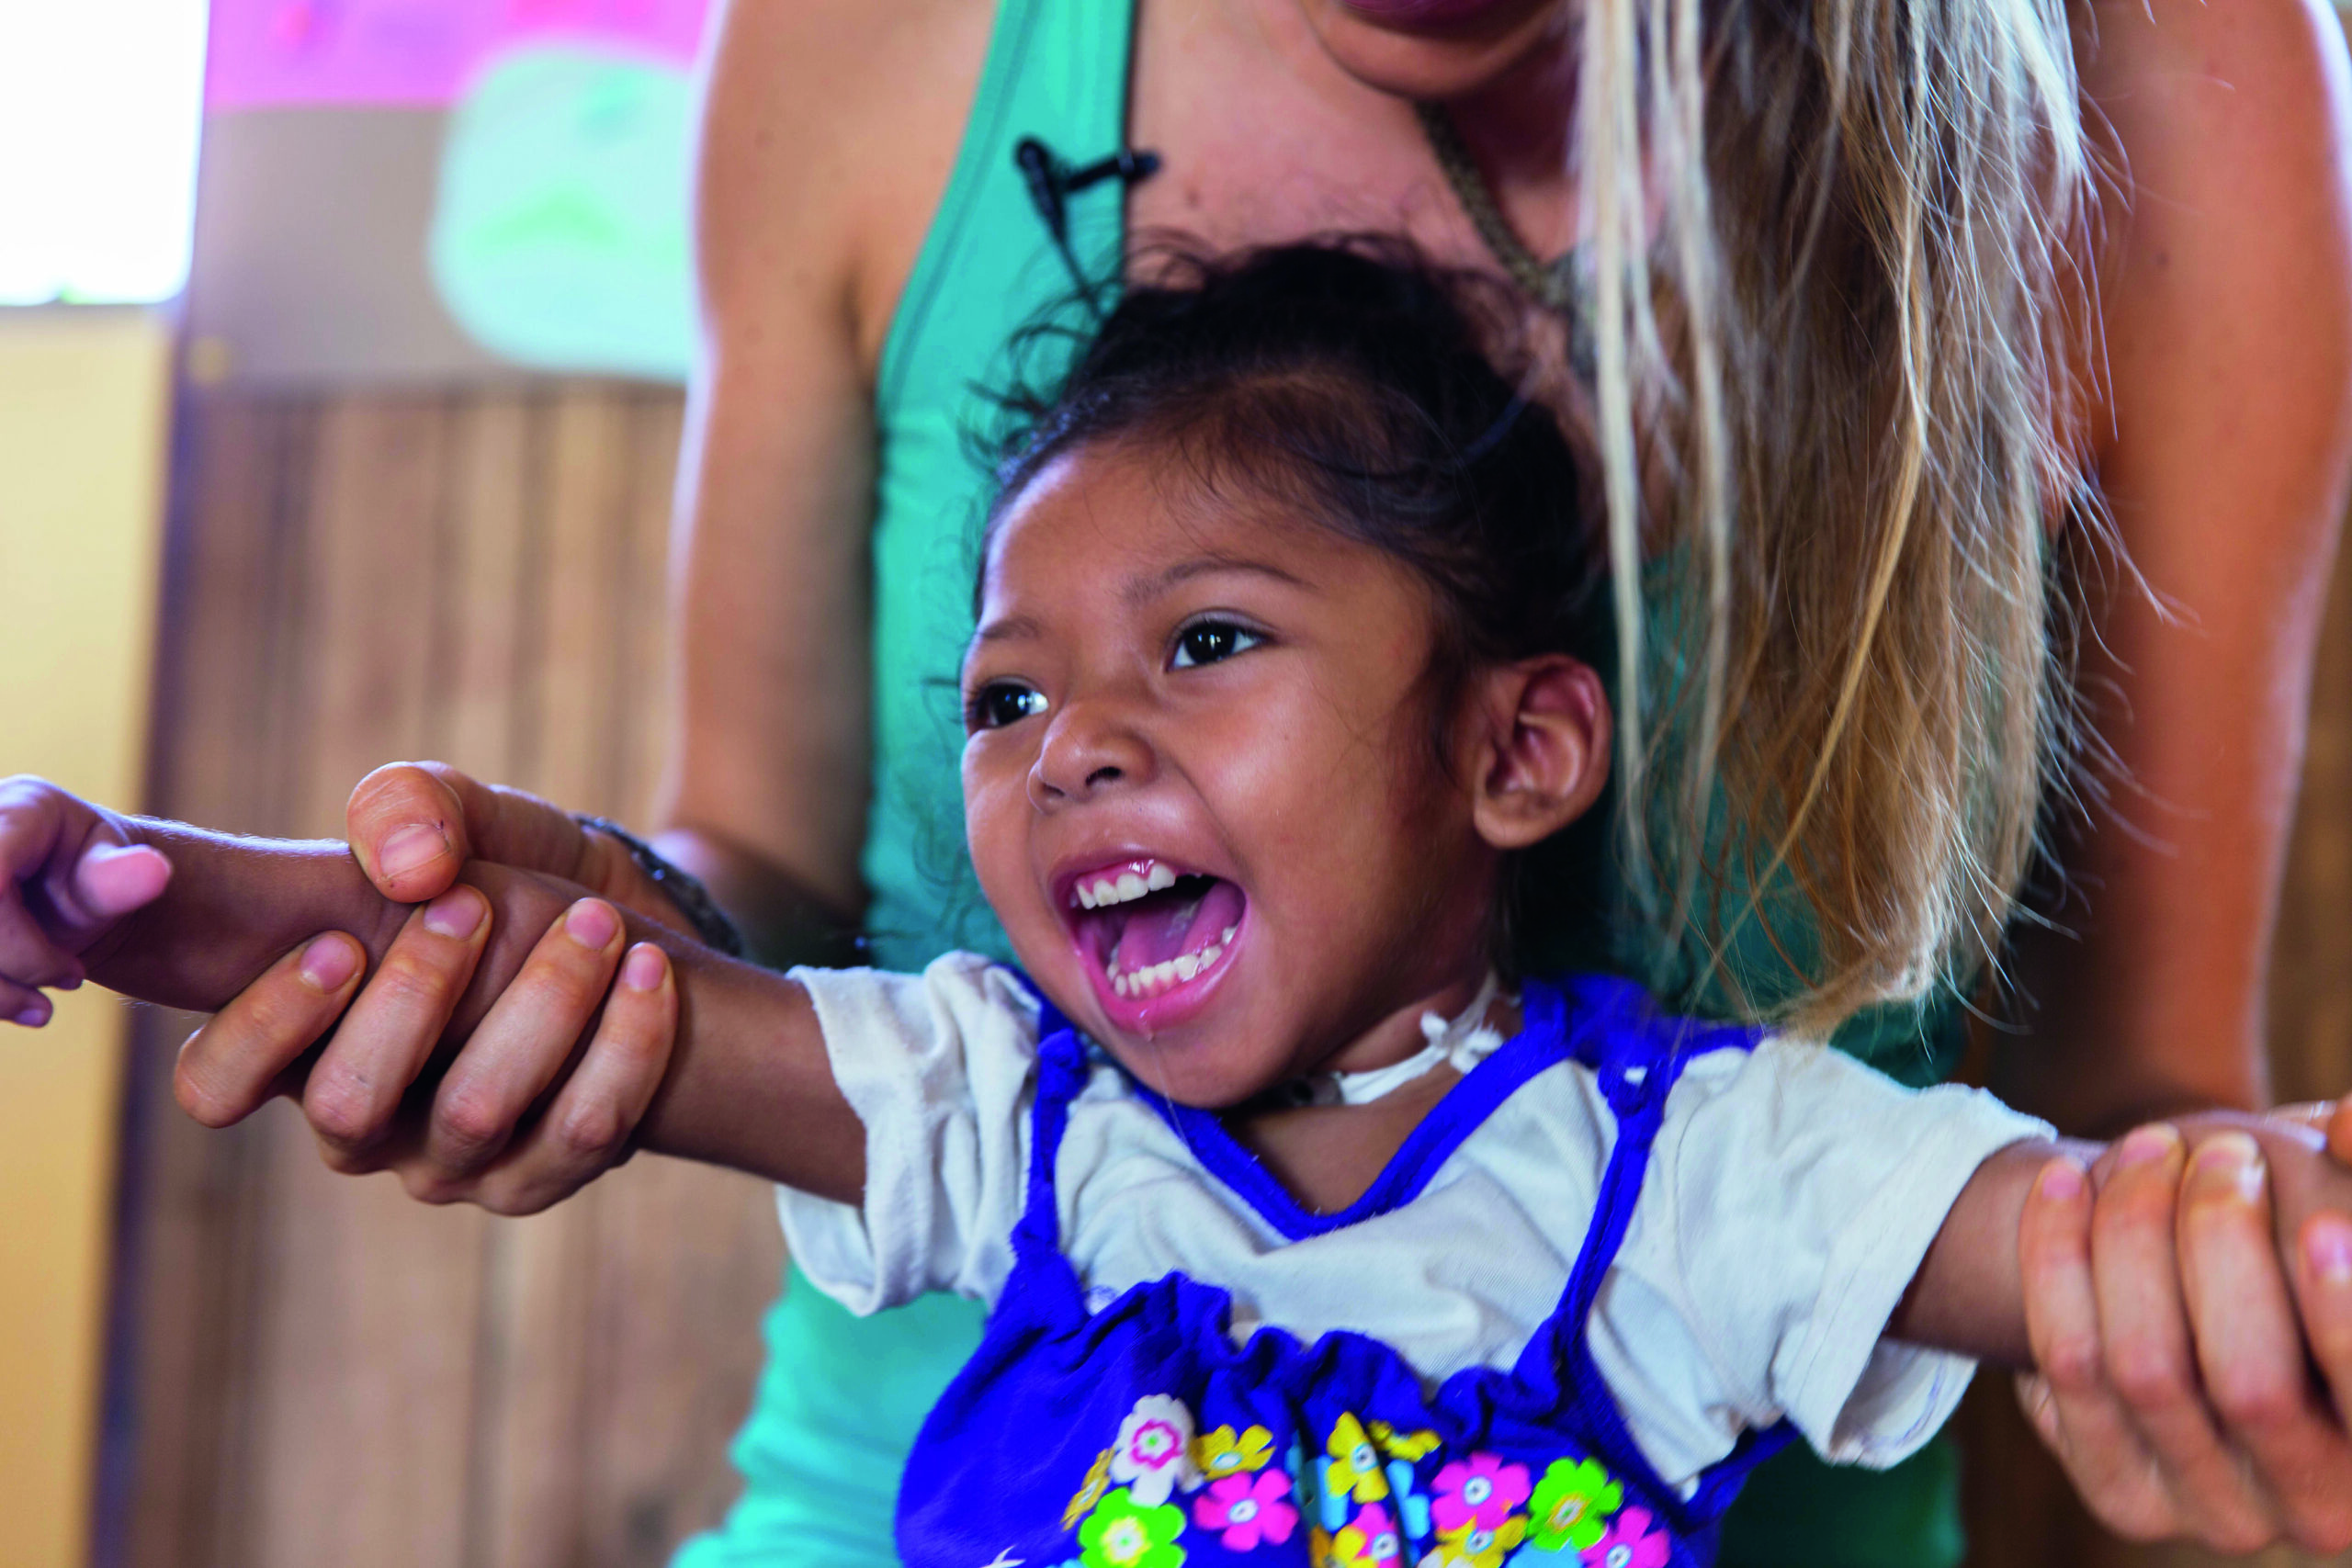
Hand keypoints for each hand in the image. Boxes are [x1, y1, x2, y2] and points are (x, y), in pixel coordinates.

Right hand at [0, 775, 173, 1025]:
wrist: (72, 888)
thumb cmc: (96, 874)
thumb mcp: (113, 874)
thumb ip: (123, 877)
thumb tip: (155, 871)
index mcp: (12, 809)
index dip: (17, 944)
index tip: (71, 974)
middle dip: (9, 969)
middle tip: (66, 983)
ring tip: (41, 1007)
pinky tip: (18, 1004)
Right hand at [175, 761, 691, 1214]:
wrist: (626, 913)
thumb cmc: (499, 870)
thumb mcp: (448, 814)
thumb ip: (403, 807)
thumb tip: (412, 864)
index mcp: (299, 1040)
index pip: (216, 1083)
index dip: (258, 1028)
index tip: (336, 944)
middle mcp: (362, 1122)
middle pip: (346, 1106)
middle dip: (411, 997)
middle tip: (472, 903)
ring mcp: (452, 1163)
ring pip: (474, 1115)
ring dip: (541, 1006)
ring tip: (594, 922)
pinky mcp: (545, 1174)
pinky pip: (582, 1130)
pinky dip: (625, 1044)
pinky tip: (649, 971)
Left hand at [2016, 1102, 2351, 1552]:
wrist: (2207, 1305)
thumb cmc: (2308, 1246)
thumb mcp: (2343, 1209)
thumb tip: (2347, 1126)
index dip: (2343, 1320)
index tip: (2317, 1225)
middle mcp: (2316, 1509)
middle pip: (2249, 1383)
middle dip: (2222, 1241)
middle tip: (2221, 1148)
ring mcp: (2210, 1510)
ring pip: (2141, 1367)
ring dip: (2133, 1231)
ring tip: (2147, 1146)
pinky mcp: (2119, 1494)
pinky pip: (2064, 1365)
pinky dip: (2054, 1255)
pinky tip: (2063, 1178)